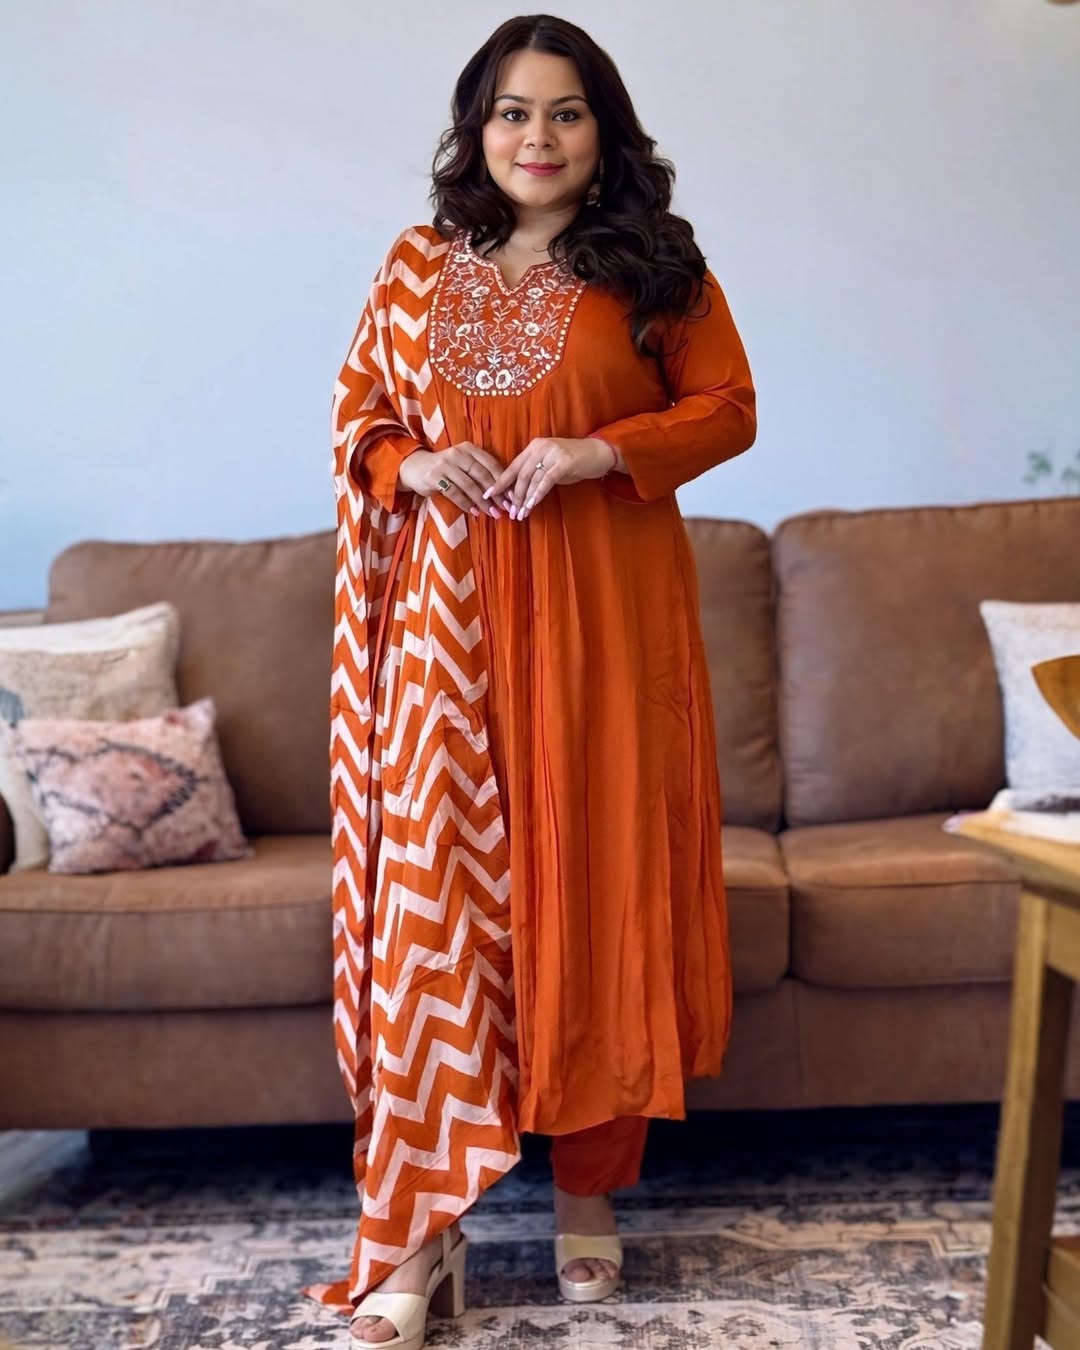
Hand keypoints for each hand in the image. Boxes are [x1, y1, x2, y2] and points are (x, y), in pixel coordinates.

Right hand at [398, 441, 506, 516]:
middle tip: (506, 508)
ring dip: (482, 501)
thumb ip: (479, 472)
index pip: (491, 463)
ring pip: (469, 485)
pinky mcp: (434, 477)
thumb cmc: (445, 469)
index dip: (504, 480)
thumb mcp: (463, 464)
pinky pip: (454, 492)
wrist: (414, 468)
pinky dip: (466, 504)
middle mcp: (457, 453)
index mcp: (468, 448)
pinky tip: (474, 512)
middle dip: (495, 494)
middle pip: (481, 475)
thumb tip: (503, 492)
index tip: (513, 496)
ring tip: (493, 513)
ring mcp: (445, 464)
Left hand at [483, 437, 616, 518]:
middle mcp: (540, 447)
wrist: (599, 453)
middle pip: (520, 475)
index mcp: (534, 447)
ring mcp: (552, 453)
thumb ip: (535, 474)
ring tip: (521, 514)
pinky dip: (537, 495)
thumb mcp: (550, 466)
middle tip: (510, 513)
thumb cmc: (574, 462)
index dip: (500, 482)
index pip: (513, 466)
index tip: (488, 495)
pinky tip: (532, 506)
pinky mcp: (564, 462)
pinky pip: (546, 481)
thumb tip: (518, 493)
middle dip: (513, 496)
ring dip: (525, 499)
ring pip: (531, 479)